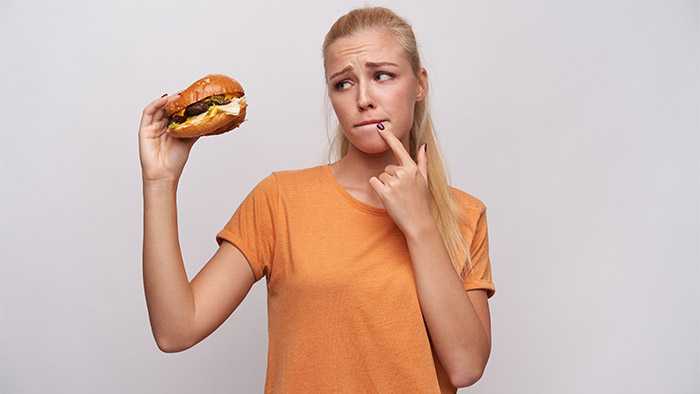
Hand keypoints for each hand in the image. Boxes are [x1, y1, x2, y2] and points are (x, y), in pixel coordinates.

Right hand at [138, 94, 199, 183]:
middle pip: (168, 108)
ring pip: (159, 108)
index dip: (183, 103)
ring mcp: (152, 126)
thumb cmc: (174, 161)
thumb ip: (195, 130)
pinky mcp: (144, 129)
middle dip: (177, 100)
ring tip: (179, 96)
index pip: (176, 111)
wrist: (164, 175)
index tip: (193, 96)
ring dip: (168, 101)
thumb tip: (208, 121)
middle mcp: (161, 125)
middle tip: (187, 92)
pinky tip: (166, 100)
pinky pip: (148, 112)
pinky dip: (156, 104)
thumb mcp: (189, 141)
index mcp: (171, 128)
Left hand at [369, 122, 432, 236]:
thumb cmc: (421, 202)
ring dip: (385, 186)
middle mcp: (404, 173)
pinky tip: (388, 198)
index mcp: (413, 168)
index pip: (399, 148)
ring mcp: (394, 183)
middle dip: (391, 179)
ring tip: (397, 196)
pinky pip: (374, 182)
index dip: (389, 137)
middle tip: (401, 192)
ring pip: (381, 176)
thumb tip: (424, 146)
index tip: (381, 127)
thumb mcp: (425, 180)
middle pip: (387, 168)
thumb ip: (422, 161)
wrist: (419, 223)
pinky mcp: (385, 192)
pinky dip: (377, 189)